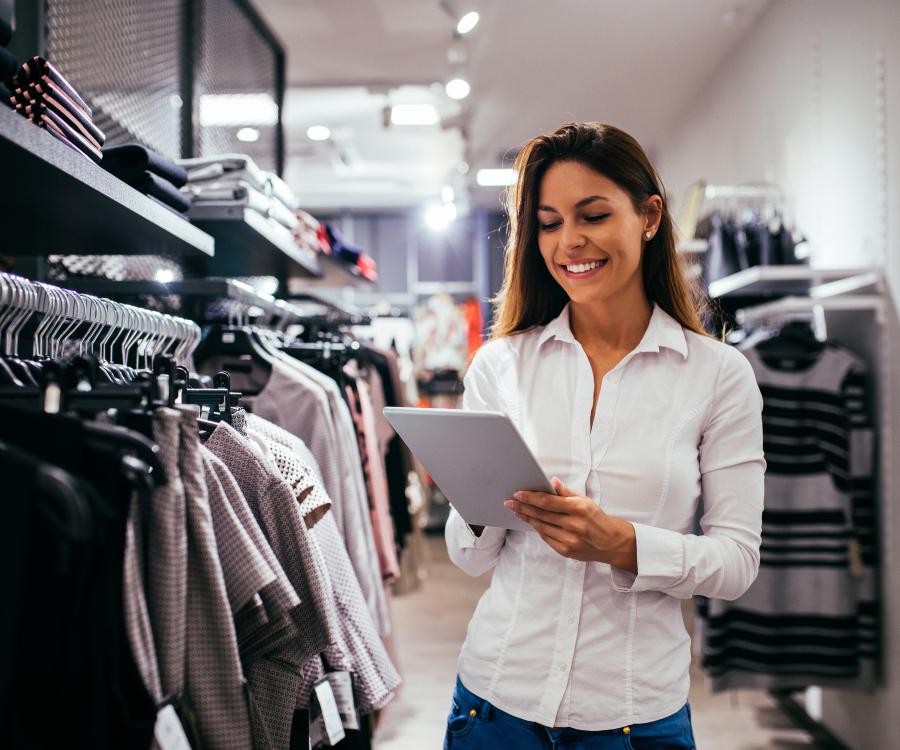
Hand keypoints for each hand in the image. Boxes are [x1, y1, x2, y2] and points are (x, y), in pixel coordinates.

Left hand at [504, 477, 637, 572]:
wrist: (611, 542)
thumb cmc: (597, 519)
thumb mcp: (586, 500)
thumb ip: (566, 492)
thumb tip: (552, 482)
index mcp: (578, 508)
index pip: (547, 501)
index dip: (530, 497)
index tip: (518, 494)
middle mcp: (573, 524)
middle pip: (541, 514)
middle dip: (523, 507)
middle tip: (510, 502)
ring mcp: (569, 540)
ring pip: (541, 526)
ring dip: (527, 518)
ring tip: (517, 511)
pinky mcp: (566, 551)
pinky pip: (546, 537)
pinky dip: (537, 528)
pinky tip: (531, 521)